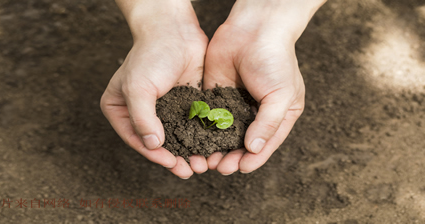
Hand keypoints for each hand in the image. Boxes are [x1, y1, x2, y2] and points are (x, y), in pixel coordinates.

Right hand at [100, 0, 208, 178]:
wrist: (175, 31)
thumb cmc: (150, 55)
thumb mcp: (138, 87)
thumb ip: (142, 118)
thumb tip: (152, 145)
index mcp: (120, 110)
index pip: (137, 139)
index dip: (154, 155)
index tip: (172, 163)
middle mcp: (141, 113)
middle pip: (157, 143)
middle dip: (175, 159)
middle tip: (191, 171)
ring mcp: (164, 109)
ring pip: (177, 137)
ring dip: (190, 152)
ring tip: (203, 164)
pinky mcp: (184, 104)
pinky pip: (192, 126)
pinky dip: (201, 138)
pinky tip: (212, 148)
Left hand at [203, 0, 324, 173]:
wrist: (253, 28)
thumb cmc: (275, 60)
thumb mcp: (282, 95)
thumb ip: (268, 124)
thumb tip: (253, 150)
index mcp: (278, 115)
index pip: (266, 143)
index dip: (254, 158)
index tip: (240, 168)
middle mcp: (256, 112)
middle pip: (243, 142)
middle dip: (232, 156)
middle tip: (219, 167)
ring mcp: (235, 104)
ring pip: (224, 133)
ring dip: (215, 147)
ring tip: (206, 159)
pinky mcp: (217, 94)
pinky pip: (210, 117)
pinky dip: (203, 130)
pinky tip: (194, 140)